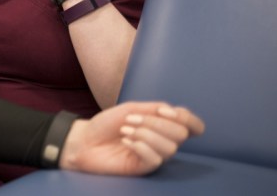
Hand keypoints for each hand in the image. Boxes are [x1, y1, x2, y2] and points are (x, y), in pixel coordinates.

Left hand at [59, 101, 204, 174]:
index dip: (186, 118)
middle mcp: (163, 141)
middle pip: (181, 134)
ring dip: (145, 134)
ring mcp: (155, 155)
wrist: (85, 139)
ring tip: (125, 131)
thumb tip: (174, 111)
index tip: (165, 111)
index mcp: (163, 125)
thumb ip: (154, 109)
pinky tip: (125, 142)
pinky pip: (155, 159)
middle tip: (130, 119)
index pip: (191, 125)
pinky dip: (140, 146)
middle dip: (156, 123)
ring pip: (170, 147)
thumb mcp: (130, 109)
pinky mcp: (144, 168)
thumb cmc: (106, 124)